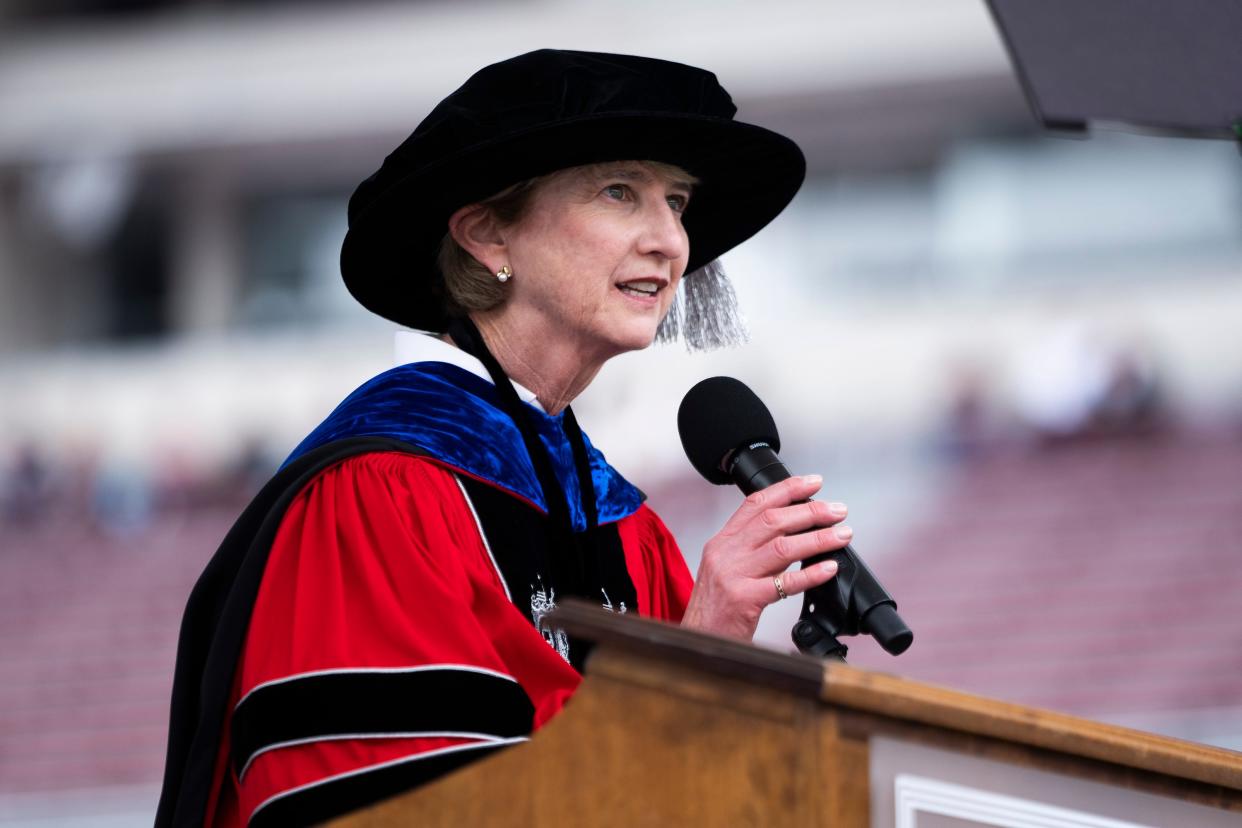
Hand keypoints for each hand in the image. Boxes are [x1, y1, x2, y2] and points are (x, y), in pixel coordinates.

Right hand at [681, 474, 849, 640]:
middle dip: (810, 511)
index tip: (813, 483)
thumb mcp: (724, 568)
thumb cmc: (714, 606)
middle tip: (837, 511)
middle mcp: (726, 553)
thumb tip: (793, 534)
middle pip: (773, 521)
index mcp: (722, 542)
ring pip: (782, 547)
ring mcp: (734, 575)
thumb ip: (751, 549)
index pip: (755, 503)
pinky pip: (784, 583)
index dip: (787, 489)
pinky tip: (829, 568)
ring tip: (841, 535)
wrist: (696, 638)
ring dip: (818, 539)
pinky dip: (811, 574)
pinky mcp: (744, 600)